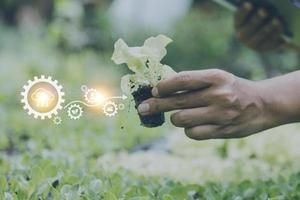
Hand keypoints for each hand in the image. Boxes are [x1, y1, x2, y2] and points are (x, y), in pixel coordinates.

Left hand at [137, 69, 275, 139]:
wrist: (263, 104)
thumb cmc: (232, 89)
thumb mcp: (217, 78)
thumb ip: (193, 82)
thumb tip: (161, 88)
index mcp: (216, 77)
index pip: (182, 80)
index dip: (163, 86)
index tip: (154, 91)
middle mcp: (219, 95)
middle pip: (177, 101)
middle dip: (155, 105)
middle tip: (142, 108)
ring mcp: (221, 114)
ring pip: (181, 119)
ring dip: (175, 118)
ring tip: (179, 115)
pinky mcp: (223, 131)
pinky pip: (192, 133)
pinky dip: (188, 129)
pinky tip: (194, 124)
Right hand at [234, 1, 285, 51]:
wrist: (266, 33)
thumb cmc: (261, 17)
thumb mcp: (256, 12)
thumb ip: (256, 9)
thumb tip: (260, 6)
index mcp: (238, 24)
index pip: (238, 17)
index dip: (243, 11)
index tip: (249, 4)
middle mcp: (242, 36)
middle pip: (249, 28)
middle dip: (256, 19)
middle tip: (264, 11)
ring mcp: (251, 44)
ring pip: (260, 35)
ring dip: (268, 28)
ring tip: (276, 20)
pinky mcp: (262, 49)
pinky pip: (269, 42)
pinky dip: (276, 35)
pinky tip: (281, 27)